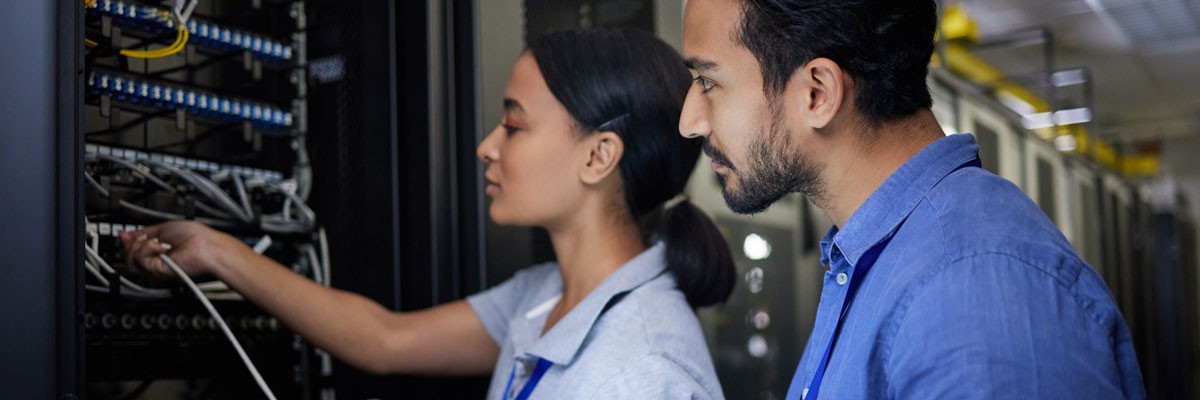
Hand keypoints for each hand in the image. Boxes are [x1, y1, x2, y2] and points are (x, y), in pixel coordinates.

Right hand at [119, 220, 246, 278]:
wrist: (208, 248)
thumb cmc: (197, 237)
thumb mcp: (164, 229)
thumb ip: (144, 233)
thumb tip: (127, 233)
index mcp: (157, 250)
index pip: (133, 249)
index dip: (127, 241)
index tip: (125, 234)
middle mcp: (155, 260)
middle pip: (128, 256)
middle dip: (132, 243)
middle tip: (146, 236)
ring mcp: (156, 267)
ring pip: (130, 259)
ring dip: (140, 245)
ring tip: (158, 241)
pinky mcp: (157, 271)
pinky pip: (139, 259)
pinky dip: (148, 248)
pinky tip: (162, 245)